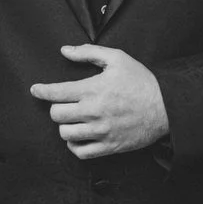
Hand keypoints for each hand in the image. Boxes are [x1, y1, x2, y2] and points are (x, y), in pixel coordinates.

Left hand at [30, 45, 169, 159]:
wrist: (166, 107)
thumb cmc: (142, 81)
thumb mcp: (117, 59)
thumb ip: (89, 52)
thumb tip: (65, 51)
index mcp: (92, 89)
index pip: (56, 93)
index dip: (41, 91)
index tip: (36, 90)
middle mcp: (93, 112)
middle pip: (56, 115)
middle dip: (57, 108)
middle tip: (65, 105)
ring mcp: (100, 131)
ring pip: (65, 134)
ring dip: (65, 126)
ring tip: (74, 120)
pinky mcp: (109, 146)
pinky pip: (80, 152)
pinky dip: (75, 145)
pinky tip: (79, 136)